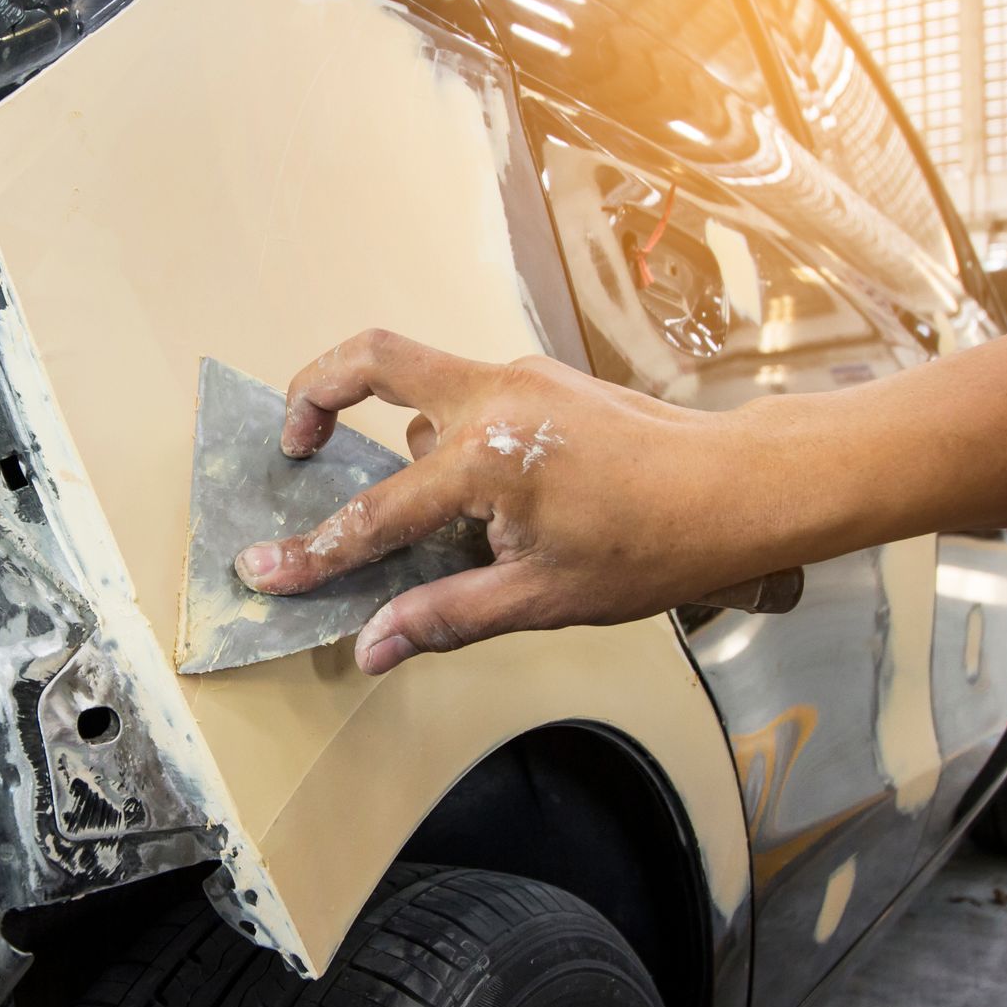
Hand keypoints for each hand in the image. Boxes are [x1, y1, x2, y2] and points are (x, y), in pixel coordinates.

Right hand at [233, 330, 787, 673]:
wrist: (742, 488)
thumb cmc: (655, 546)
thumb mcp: (542, 597)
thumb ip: (444, 617)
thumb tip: (373, 648)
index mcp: (487, 458)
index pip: (377, 513)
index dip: (316, 552)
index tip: (264, 570)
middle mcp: (493, 396)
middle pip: (373, 358)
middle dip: (314, 391)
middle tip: (293, 443)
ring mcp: (519, 377)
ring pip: (421, 382)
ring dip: (396, 433)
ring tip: (418, 516)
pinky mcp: (540, 380)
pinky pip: (465, 396)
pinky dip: (444, 438)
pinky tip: (476, 504)